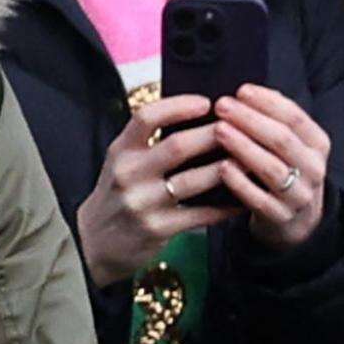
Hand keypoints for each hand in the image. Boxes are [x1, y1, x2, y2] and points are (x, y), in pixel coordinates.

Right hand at [76, 96, 237, 285]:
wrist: (92, 242)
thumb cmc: (116, 195)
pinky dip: (226, 207)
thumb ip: (148, 142)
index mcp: (120, 151)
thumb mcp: (121, 163)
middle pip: (177, 145)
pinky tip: (243, 200)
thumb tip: (195, 118)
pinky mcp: (157, 229)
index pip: (146, 118)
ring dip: (227, 169)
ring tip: (251, 160)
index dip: (178, 106)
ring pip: (193, 180)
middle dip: (214, 134)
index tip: (206, 102)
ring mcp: (142, 202)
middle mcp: (128, 174)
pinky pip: (201, 214)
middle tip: (242, 128)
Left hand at [211, 84, 330, 250]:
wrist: (295, 220)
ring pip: (271, 168)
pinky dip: (240, 183)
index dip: (268, 102)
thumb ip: (274, 119)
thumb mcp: (290, 144)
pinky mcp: (280, 217)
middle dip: (250, 120)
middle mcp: (313, 169)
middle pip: (282, 140)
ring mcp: (299, 195)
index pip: (296, 118)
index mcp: (317, 145)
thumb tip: (247, 92)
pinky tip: (221, 167)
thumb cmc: (283, 169)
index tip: (241, 90)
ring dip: (243, 147)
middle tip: (222, 106)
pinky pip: (259, 199)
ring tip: (218, 131)